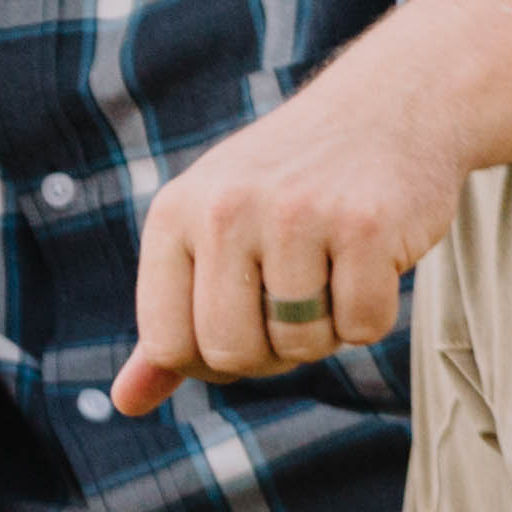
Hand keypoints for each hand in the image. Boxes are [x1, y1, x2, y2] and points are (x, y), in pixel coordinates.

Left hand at [119, 62, 466, 413]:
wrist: (385, 107)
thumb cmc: (288, 186)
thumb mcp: (209, 233)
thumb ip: (169, 319)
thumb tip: (126, 403)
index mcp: (174, 213)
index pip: (168, 345)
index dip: (212, 357)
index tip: (244, 320)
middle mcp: (226, 209)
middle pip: (233, 353)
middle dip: (272, 349)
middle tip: (296, 296)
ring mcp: (297, 214)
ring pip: (302, 346)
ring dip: (327, 328)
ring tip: (332, 265)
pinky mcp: (366, 225)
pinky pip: (365, 328)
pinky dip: (374, 311)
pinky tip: (371, 256)